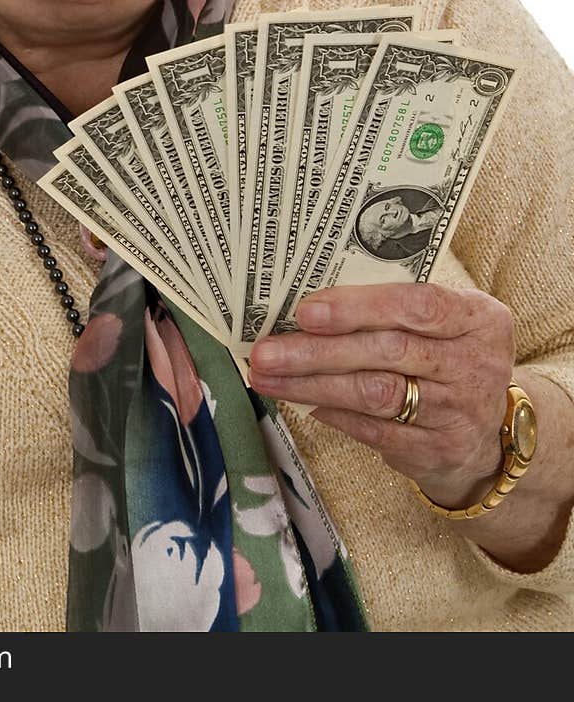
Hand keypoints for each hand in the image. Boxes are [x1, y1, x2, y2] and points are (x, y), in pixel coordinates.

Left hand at [248, 283, 514, 509]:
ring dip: (313, 385)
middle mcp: (475, 365)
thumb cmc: (449, 355)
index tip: (306, 310)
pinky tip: (302, 400)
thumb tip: (313, 305)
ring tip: (267, 377)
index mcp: (479, 319)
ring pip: (375, 395)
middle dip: (318, 351)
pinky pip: (374, 431)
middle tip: (265, 351)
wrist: (492, 431)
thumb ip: (396, 305)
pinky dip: (333, 413)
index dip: (359, 307)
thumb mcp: (446, 321)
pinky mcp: (438, 451)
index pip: (418, 305)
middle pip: (388, 352)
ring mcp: (459, 413)